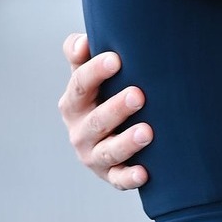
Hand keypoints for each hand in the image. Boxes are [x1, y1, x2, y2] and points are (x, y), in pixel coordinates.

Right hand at [60, 32, 150, 190]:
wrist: (113, 133)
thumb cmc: (103, 95)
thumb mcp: (89, 75)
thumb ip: (81, 54)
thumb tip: (82, 41)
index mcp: (74, 103)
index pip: (80, 85)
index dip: (96, 72)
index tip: (116, 59)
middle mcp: (80, 131)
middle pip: (96, 120)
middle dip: (116, 108)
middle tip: (138, 94)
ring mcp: (95, 156)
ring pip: (109, 151)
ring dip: (127, 142)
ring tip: (147, 132)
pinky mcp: (111, 175)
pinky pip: (120, 179)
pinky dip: (130, 178)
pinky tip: (145, 172)